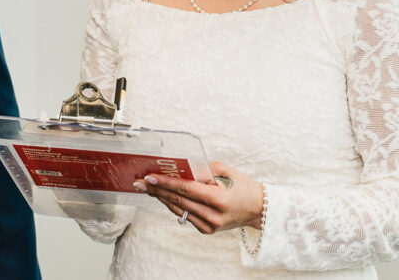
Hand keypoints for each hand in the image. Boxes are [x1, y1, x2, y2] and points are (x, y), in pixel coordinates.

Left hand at [134, 161, 262, 234]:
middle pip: (178, 200)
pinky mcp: (207, 230)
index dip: (165, 183)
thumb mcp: (224, 171)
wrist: (258, 208)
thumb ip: (201, 169)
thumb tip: (180, 168)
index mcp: (219, 199)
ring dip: (161, 197)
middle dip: (157, 190)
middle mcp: (213, 215)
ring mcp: (210, 225)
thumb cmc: (242, 186)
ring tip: (146, 187)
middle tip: (140, 182)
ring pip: (178, 209)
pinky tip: (162, 196)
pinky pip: (184, 215)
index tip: (149, 177)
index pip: (186, 189)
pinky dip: (173, 204)